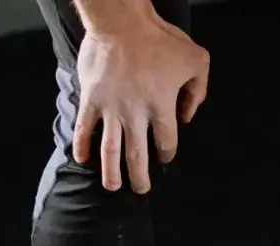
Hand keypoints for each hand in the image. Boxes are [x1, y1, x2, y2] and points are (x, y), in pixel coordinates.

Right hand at [73, 12, 209, 193]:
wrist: (121, 22)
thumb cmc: (159, 38)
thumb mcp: (195, 59)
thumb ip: (198, 90)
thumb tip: (188, 115)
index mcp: (161, 106)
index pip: (166, 142)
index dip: (166, 154)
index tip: (164, 157)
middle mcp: (135, 114)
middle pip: (137, 155)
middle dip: (140, 176)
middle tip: (141, 189)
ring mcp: (111, 108)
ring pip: (110, 150)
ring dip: (110, 172)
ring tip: (112, 186)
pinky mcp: (91, 99)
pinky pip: (84, 128)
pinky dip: (81, 145)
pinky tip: (81, 159)